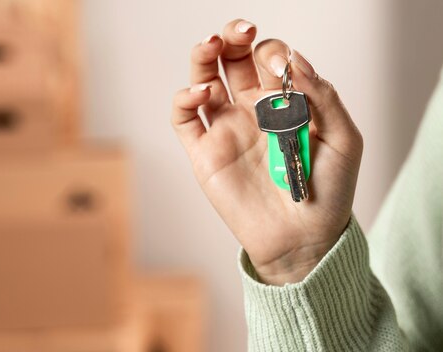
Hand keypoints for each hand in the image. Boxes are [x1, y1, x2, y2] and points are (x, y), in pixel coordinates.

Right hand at [171, 19, 362, 284]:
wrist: (302, 238)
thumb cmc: (327, 191)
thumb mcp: (343, 139)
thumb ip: (323, 97)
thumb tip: (295, 61)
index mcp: (284, 103)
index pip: (270, 59)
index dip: (273, 52)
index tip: (283, 66)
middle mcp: (251, 111)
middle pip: (232, 59)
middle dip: (233, 37)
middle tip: (240, 31)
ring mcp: (225, 130)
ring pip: (203, 79)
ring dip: (202, 56)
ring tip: (210, 45)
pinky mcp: (204, 153)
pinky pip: (184, 119)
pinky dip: (183, 99)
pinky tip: (200, 92)